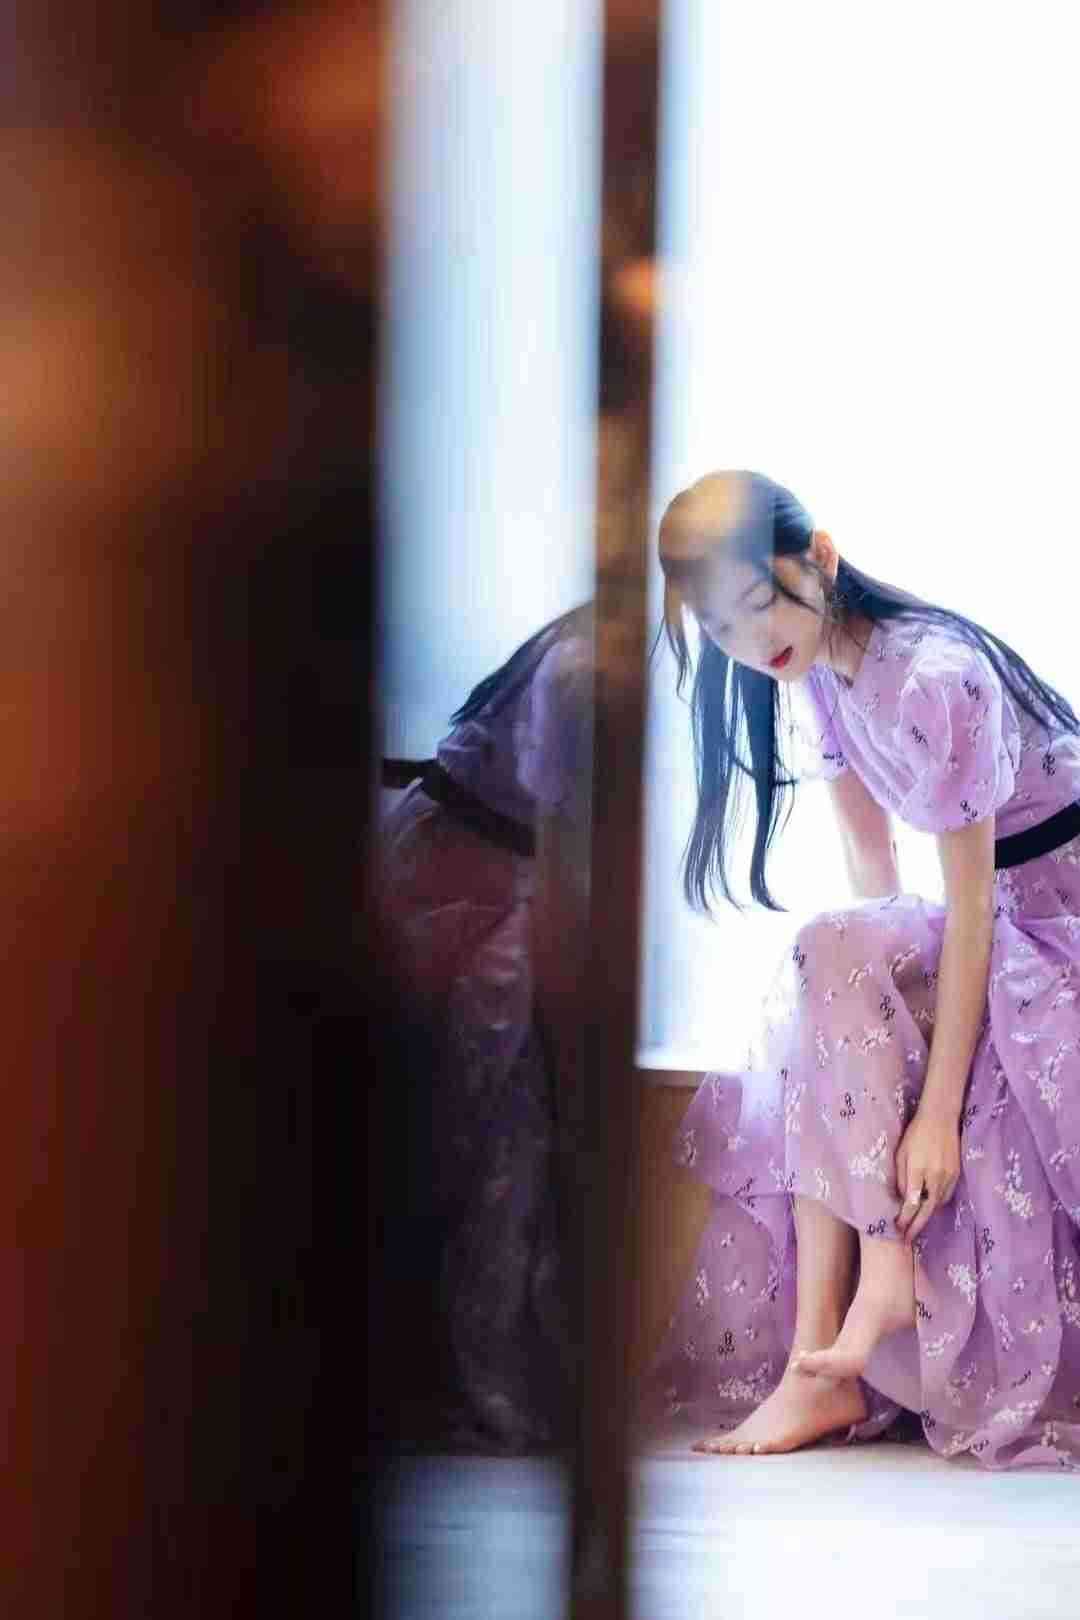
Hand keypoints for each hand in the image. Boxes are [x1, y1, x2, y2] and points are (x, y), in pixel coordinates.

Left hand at [894, 1106, 960, 1246]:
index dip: (904, 1218)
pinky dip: (936, 1204)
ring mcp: (948, 1176)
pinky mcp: (956, 1174)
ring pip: (937, 1204)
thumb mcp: (901, 1152)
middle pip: (926, 1209)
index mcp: (918, 1169)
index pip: (911, 1202)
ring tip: (915, 1227)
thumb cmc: (915, 1134)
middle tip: (906, 1239)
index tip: (897, 1228)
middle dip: (916, 1226)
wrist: (940, 1118)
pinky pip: (946, 1196)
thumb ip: (901, 1176)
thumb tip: (900, 1198)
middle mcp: (935, 1175)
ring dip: (926, 1217)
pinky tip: (928, 1208)